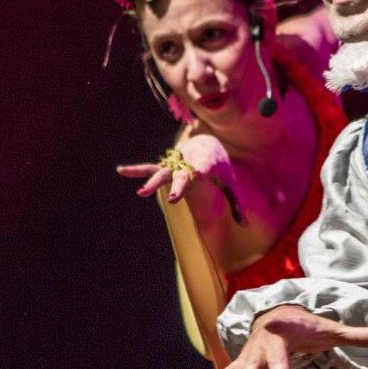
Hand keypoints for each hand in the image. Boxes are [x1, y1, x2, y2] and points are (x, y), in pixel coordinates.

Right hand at [116, 134, 234, 204]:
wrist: (208, 142)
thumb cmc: (220, 167)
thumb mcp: (230, 183)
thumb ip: (237, 203)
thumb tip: (245, 226)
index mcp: (205, 166)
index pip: (199, 172)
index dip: (194, 176)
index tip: (186, 185)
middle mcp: (188, 164)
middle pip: (180, 175)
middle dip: (175, 185)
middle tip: (171, 198)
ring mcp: (176, 164)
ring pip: (162, 171)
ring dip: (151, 180)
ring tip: (140, 192)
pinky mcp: (168, 164)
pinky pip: (151, 167)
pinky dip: (137, 169)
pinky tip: (121, 171)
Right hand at [202, 305, 367, 368]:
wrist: (277, 314)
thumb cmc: (305, 326)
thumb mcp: (329, 329)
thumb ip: (356, 334)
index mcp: (287, 333)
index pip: (285, 345)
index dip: (282, 352)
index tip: (278, 352)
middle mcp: (267, 342)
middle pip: (264, 361)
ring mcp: (254, 352)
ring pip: (247, 367)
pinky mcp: (245, 360)